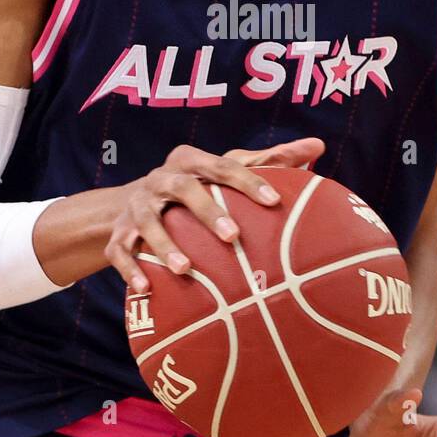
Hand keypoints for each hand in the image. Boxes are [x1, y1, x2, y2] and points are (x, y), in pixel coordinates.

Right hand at [104, 137, 325, 290]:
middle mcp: (160, 180)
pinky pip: (120, 252)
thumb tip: (318, 145)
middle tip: (232, 237)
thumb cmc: (194, 187)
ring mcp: (135, 208)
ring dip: (164, 244)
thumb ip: (271, 159)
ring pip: (146, 222)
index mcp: (190, 161)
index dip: (248, 182)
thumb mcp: (224, 170)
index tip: (274, 202)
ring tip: (185, 269)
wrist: (126, 205)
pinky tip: (146, 290)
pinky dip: (130, 270)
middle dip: (206, 211)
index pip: (222, 165)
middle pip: (181, 188)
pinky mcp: (117, 235)